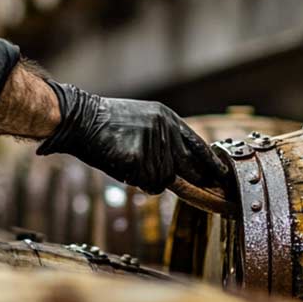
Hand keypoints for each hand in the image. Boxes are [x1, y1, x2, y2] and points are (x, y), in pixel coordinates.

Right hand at [36, 82, 227, 194]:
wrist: (79, 118)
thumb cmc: (106, 124)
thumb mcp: (142, 121)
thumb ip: (163, 139)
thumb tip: (180, 167)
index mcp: (167, 117)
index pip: (197, 144)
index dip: (210, 162)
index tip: (222, 174)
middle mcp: (164, 128)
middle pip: (186, 167)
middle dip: (184, 179)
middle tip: (181, 184)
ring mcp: (152, 142)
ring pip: (164, 179)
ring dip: (149, 179)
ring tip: (129, 163)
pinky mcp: (138, 157)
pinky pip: (148, 183)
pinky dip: (136, 181)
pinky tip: (123, 166)